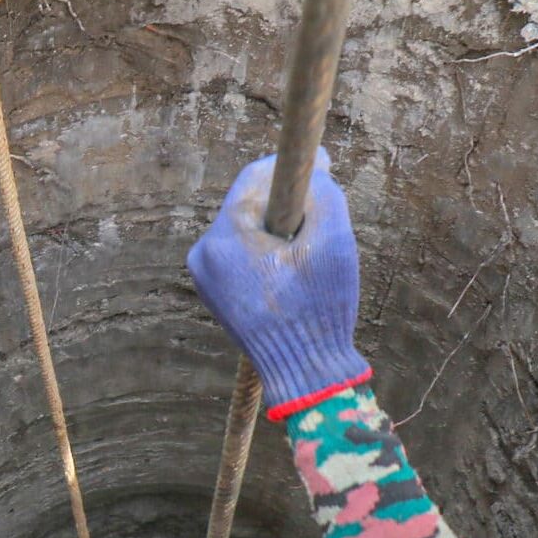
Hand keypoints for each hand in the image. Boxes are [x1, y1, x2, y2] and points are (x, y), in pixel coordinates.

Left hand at [186, 151, 370, 415]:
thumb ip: (324, 193)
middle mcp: (203, 254)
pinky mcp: (214, 294)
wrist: (306, 373)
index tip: (321, 164)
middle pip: (249, 205)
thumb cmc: (320, 308)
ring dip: (278, 232)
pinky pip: (242, 257)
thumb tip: (313, 170)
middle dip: (286, 206)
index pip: (254, 179)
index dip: (290, 168)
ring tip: (307, 258)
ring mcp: (205, 277)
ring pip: (247, 231)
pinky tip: (292, 278)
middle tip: (321, 219)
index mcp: (223, 238)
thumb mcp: (334, 241)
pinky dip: (268, 256)